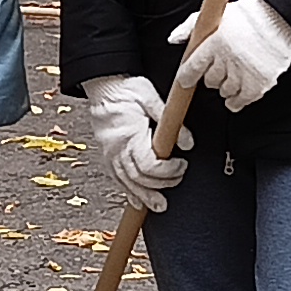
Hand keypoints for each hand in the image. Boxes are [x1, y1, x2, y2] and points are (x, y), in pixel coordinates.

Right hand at [83, 76, 177, 214]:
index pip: (148, 164)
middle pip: (138, 178)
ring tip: (160, 206)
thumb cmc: (125, 88)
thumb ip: (170, 120)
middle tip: (178, 179)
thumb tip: (187, 142)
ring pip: (127, 183)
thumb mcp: (150, 97)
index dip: (167, 171)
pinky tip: (138, 201)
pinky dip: (129, 192)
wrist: (102, 83)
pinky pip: (117, 179)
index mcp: (128, 135)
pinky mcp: (107, 155)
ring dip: (145, 197)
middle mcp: (116, 149)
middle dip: (160, 185)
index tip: (181, 165)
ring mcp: (109, 154)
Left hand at [169, 0, 290, 113]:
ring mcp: (244, 73)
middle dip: (212, 77)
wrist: (282, 18)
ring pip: (225, 91)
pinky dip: (236, 101)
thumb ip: (191, 26)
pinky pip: (241, 101)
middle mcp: (228, 59)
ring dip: (226, 87)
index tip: (187, 80)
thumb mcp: (217, 13)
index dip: (187, 76)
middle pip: (210, 81)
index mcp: (215, 43)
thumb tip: (173, 39)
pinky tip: (237, 94)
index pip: (193, 67)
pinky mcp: (259, 83)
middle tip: (221, 69)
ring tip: (233, 76)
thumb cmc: (250, 15)